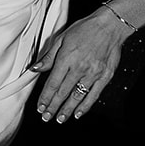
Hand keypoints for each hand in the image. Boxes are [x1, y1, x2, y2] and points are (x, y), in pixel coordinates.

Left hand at [32, 6, 130, 122]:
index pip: (52, 83)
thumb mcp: (61, 38)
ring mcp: (93, 73)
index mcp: (66, 59)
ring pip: (77, 96)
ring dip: (67, 109)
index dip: (45, 97)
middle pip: (63, 92)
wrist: (109, 26)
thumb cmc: (84, 29)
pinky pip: (94, 95)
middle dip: (53, 107)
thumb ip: (48, 56)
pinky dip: (85, 106)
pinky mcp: (105, 76)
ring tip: (60, 119)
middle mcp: (79, 68)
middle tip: (46, 117)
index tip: (40, 107)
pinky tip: (78, 113)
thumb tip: (35, 69)